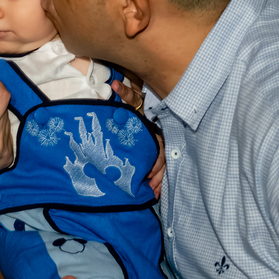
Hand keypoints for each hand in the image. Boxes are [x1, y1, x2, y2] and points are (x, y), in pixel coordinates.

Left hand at [112, 78, 164, 197]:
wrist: (144, 107)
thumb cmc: (135, 107)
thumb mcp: (131, 100)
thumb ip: (125, 93)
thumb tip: (114, 84)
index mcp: (154, 130)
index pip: (159, 147)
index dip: (155, 163)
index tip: (147, 174)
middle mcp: (160, 139)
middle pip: (162, 160)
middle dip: (156, 175)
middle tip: (148, 188)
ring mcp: (161, 147)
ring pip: (164, 166)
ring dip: (158, 181)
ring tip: (151, 194)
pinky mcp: (159, 154)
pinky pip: (162, 169)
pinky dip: (159, 182)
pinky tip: (154, 193)